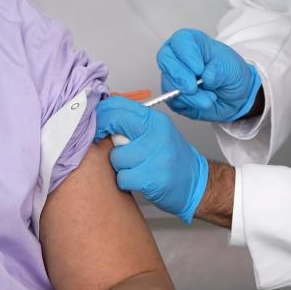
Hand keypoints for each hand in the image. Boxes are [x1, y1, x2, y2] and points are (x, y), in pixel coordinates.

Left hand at [94, 96, 207, 223]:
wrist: (196, 184)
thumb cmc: (172, 159)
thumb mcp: (156, 133)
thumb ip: (132, 124)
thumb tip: (102, 115)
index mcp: (155, 120)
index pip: (120, 105)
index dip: (101, 113)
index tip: (94, 122)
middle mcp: (157, 134)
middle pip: (115, 122)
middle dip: (102, 133)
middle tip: (106, 143)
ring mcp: (156, 155)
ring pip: (115, 156)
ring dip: (119, 166)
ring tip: (133, 168)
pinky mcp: (153, 178)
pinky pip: (122, 178)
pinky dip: (125, 183)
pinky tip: (138, 181)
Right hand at [157, 29, 261, 121]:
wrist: (236, 94)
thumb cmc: (231, 73)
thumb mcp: (231, 67)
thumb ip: (216, 71)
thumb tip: (204, 77)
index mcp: (192, 42)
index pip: (180, 40)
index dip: (187, 55)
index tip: (200, 68)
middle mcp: (178, 57)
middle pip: (165, 59)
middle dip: (180, 76)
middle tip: (194, 87)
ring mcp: (173, 76)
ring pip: (169, 83)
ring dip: (190, 95)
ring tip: (209, 97)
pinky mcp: (173, 95)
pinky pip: (173, 100)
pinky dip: (190, 104)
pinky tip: (203, 102)